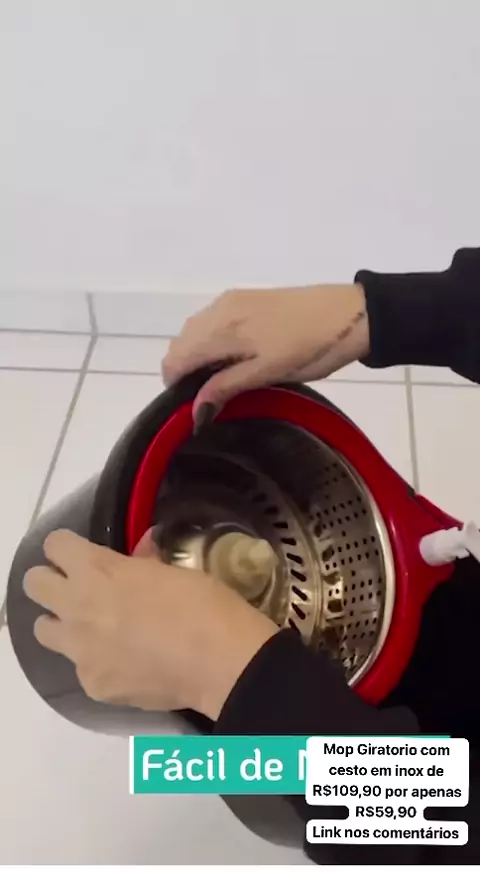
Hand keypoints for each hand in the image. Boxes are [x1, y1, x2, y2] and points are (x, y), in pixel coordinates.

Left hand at [23, 529, 277, 719]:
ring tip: (96, 628)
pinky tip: (129, 663)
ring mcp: (80, 650)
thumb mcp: (175, 571)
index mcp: (98, 570)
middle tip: (80, 588)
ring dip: (64, 623)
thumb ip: (144, 561)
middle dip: (52, 582)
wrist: (221, 662)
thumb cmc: (203, 604)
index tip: (83, 553)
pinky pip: (81, 667)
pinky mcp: (92, 684)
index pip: (55, 545)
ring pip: (44, 630)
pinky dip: (98, 662)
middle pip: (34, 584)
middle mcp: (77, 607)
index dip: (68, 547)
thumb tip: (141, 550)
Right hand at [162, 283, 368, 421]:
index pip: (176, 358)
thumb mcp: (268, 374)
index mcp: (222, 330)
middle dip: (185, 371)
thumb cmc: (311, 348)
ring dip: (197, 355)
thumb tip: (193, 411)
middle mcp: (218, 310)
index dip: (175, 386)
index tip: (193, 407)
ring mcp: (231, 300)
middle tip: (211, 397)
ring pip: (194, 331)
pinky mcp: (245, 297)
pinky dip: (210, 340)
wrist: (349, 313)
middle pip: (181, 343)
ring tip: (224, 379)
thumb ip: (227, 387)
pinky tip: (233, 356)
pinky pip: (211, 320)